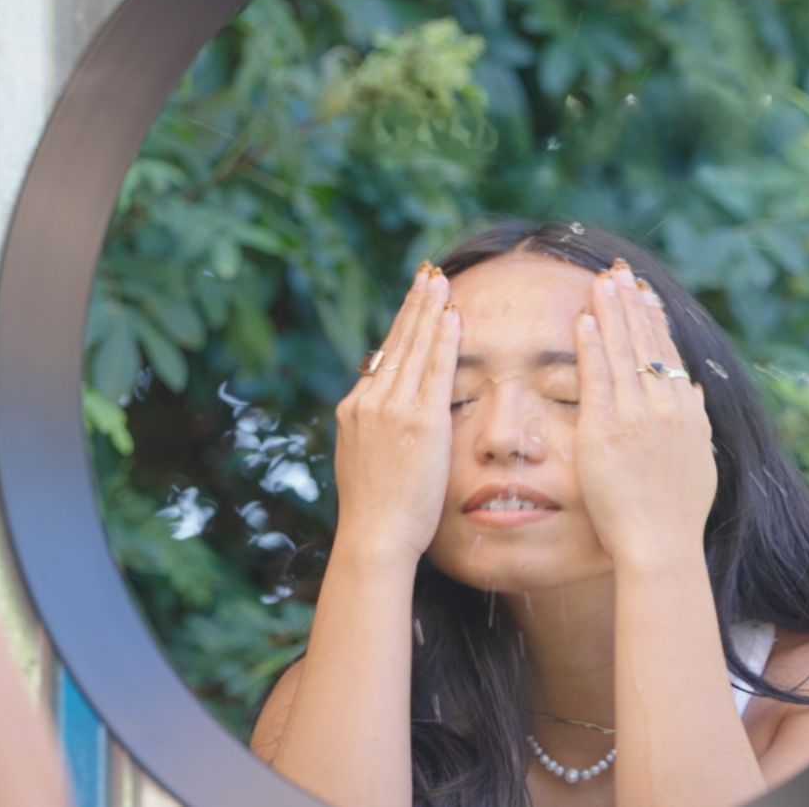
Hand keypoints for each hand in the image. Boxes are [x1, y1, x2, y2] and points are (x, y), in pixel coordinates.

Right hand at [331, 264, 460, 566]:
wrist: (375, 535)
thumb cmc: (377, 511)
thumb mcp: (364, 460)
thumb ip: (375, 432)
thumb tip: (387, 419)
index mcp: (354, 410)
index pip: (382, 358)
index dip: (401, 327)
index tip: (413, 303)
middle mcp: (368, 402)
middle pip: (396, 342)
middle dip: (414, 305)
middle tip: (428, 274)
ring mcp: (392, 409)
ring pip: (414, 348)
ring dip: (430, 311)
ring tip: (441, 282)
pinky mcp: (418, 420)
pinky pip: (435, 370)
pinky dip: (444, 341)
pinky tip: (454, 318)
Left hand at [573, 260, 715, 570]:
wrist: (662, 545)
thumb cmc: (677, 516)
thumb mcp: (699, 463)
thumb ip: (696, 424)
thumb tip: (698, 395)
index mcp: (689, 413)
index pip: (669, 354)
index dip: (654, 320)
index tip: (644, 293)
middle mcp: (667, 407)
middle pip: (647, 343)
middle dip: (631, 303)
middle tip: (617, 271)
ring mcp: (637, 417)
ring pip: (623, 351)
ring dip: (610, 312)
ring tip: (600, 281)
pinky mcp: (606, 431)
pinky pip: (597, 378)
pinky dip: (592, 346)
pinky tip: (584, 320)